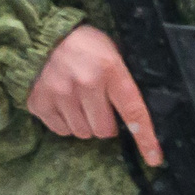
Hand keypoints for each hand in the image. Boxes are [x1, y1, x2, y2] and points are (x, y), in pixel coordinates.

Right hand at [25, 25, 164, 166]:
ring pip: (82, 133)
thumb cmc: (84, 45)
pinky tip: (63, 103)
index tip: (154, 158)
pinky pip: (61, 130)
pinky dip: (65, 122)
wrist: (41, 35)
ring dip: (84, 123)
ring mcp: (59, 94)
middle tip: (98, 106)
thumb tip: (136, 118)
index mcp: (110, 69)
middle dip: (104, 123)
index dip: (145, 138)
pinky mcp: (39, 102)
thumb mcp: (111, 54)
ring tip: (78, 102)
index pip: (133, 111)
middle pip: (104, 130)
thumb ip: (122, 82)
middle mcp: (85, 83)